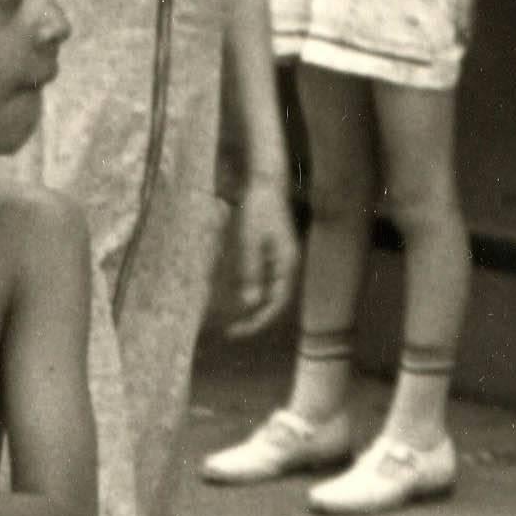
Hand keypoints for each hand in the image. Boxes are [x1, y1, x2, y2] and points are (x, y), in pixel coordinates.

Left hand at [220, 172, 297, 338]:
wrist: (264, 183)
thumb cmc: (257, 208)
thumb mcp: (249, 240)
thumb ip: (250, 271)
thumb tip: (250, 303)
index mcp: (286, 265)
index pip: (276, 304)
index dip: (258, 322)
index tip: (237, 332)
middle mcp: (286, 266)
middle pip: (273, 302)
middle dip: (252, 319)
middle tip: (229, 331)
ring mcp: (279, 260)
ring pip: (267, 293)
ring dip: (250, 308)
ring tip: (229, 320)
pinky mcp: (270, 254)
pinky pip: (261, 281)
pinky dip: (248, 292)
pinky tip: (232, 296)